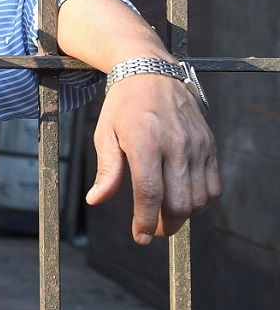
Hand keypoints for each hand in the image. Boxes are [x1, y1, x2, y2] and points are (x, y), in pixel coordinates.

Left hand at [85, 73, 220, 243]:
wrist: (150, 73)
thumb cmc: (122, 106)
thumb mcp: (105, 134)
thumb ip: (106, 171)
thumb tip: (95, 200)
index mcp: (145, 141)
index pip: (150, 193)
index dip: (145, 220)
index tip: (139, 236)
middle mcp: (175, 143)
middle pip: (179, 202)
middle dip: (166, 225)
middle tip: (152, 231)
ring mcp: (196, 144)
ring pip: (199, 198)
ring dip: (184, 216)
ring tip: (165, 215)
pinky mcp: (209, 144)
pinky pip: (213, 185)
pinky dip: (201, 201)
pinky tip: (184, 201)